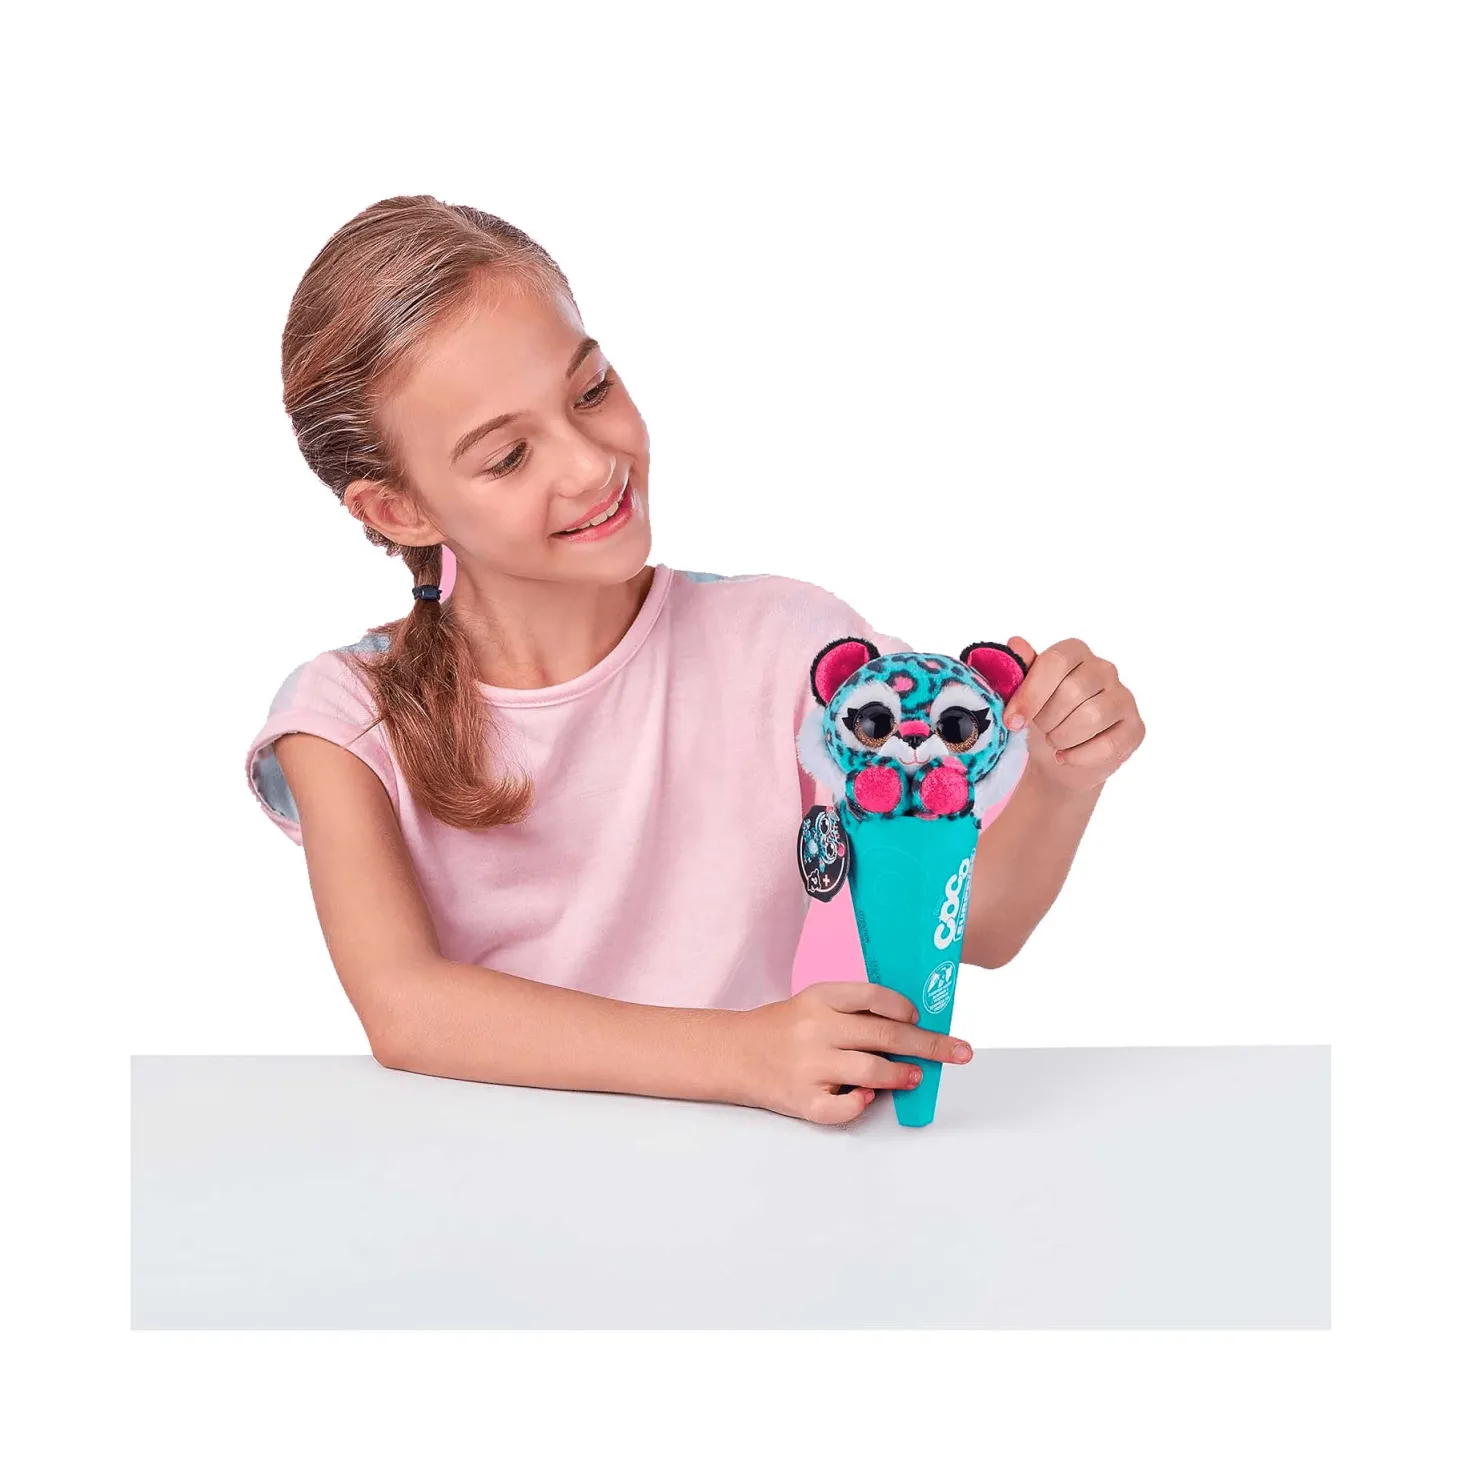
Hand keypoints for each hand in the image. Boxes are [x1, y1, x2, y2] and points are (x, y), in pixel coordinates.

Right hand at [729, 981, 973, 1124]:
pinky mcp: (803, 1100)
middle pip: (885, 1036)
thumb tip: (910, 1026)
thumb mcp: (813, 1003)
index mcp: (820, 998)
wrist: (734, 1053)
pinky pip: (844, 1108)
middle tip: (959, 1051)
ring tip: (916, 1077)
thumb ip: (854, 1011)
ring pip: (872, 1072)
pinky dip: (861, 1104)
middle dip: (930, 1046)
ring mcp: (809, 1066)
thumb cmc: (784, 1028)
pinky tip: (868, 1098)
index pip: (872, 996)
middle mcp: (816, 1029)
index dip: (903, 1008)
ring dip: (902, 1076)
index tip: (921, 1018)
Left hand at [1003, 636, 1145, 795]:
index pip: (1056, 661)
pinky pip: (1108, 744)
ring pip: (1092, 716)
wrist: (1058, 756)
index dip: (1031, 693)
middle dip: (1046, 718)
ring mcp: (1124, 698)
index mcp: (1075, 652)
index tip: (1013, 720)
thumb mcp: (1023, 694)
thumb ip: (1020, 670)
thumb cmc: (1042, 716)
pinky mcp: (1135, 728)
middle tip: (1040, 729)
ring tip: (1053, 741)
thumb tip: (1016, 643)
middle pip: (1073, 690)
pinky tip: (1066, 756)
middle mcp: (1104, 669)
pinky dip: (1078, 756)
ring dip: (1062, 737)